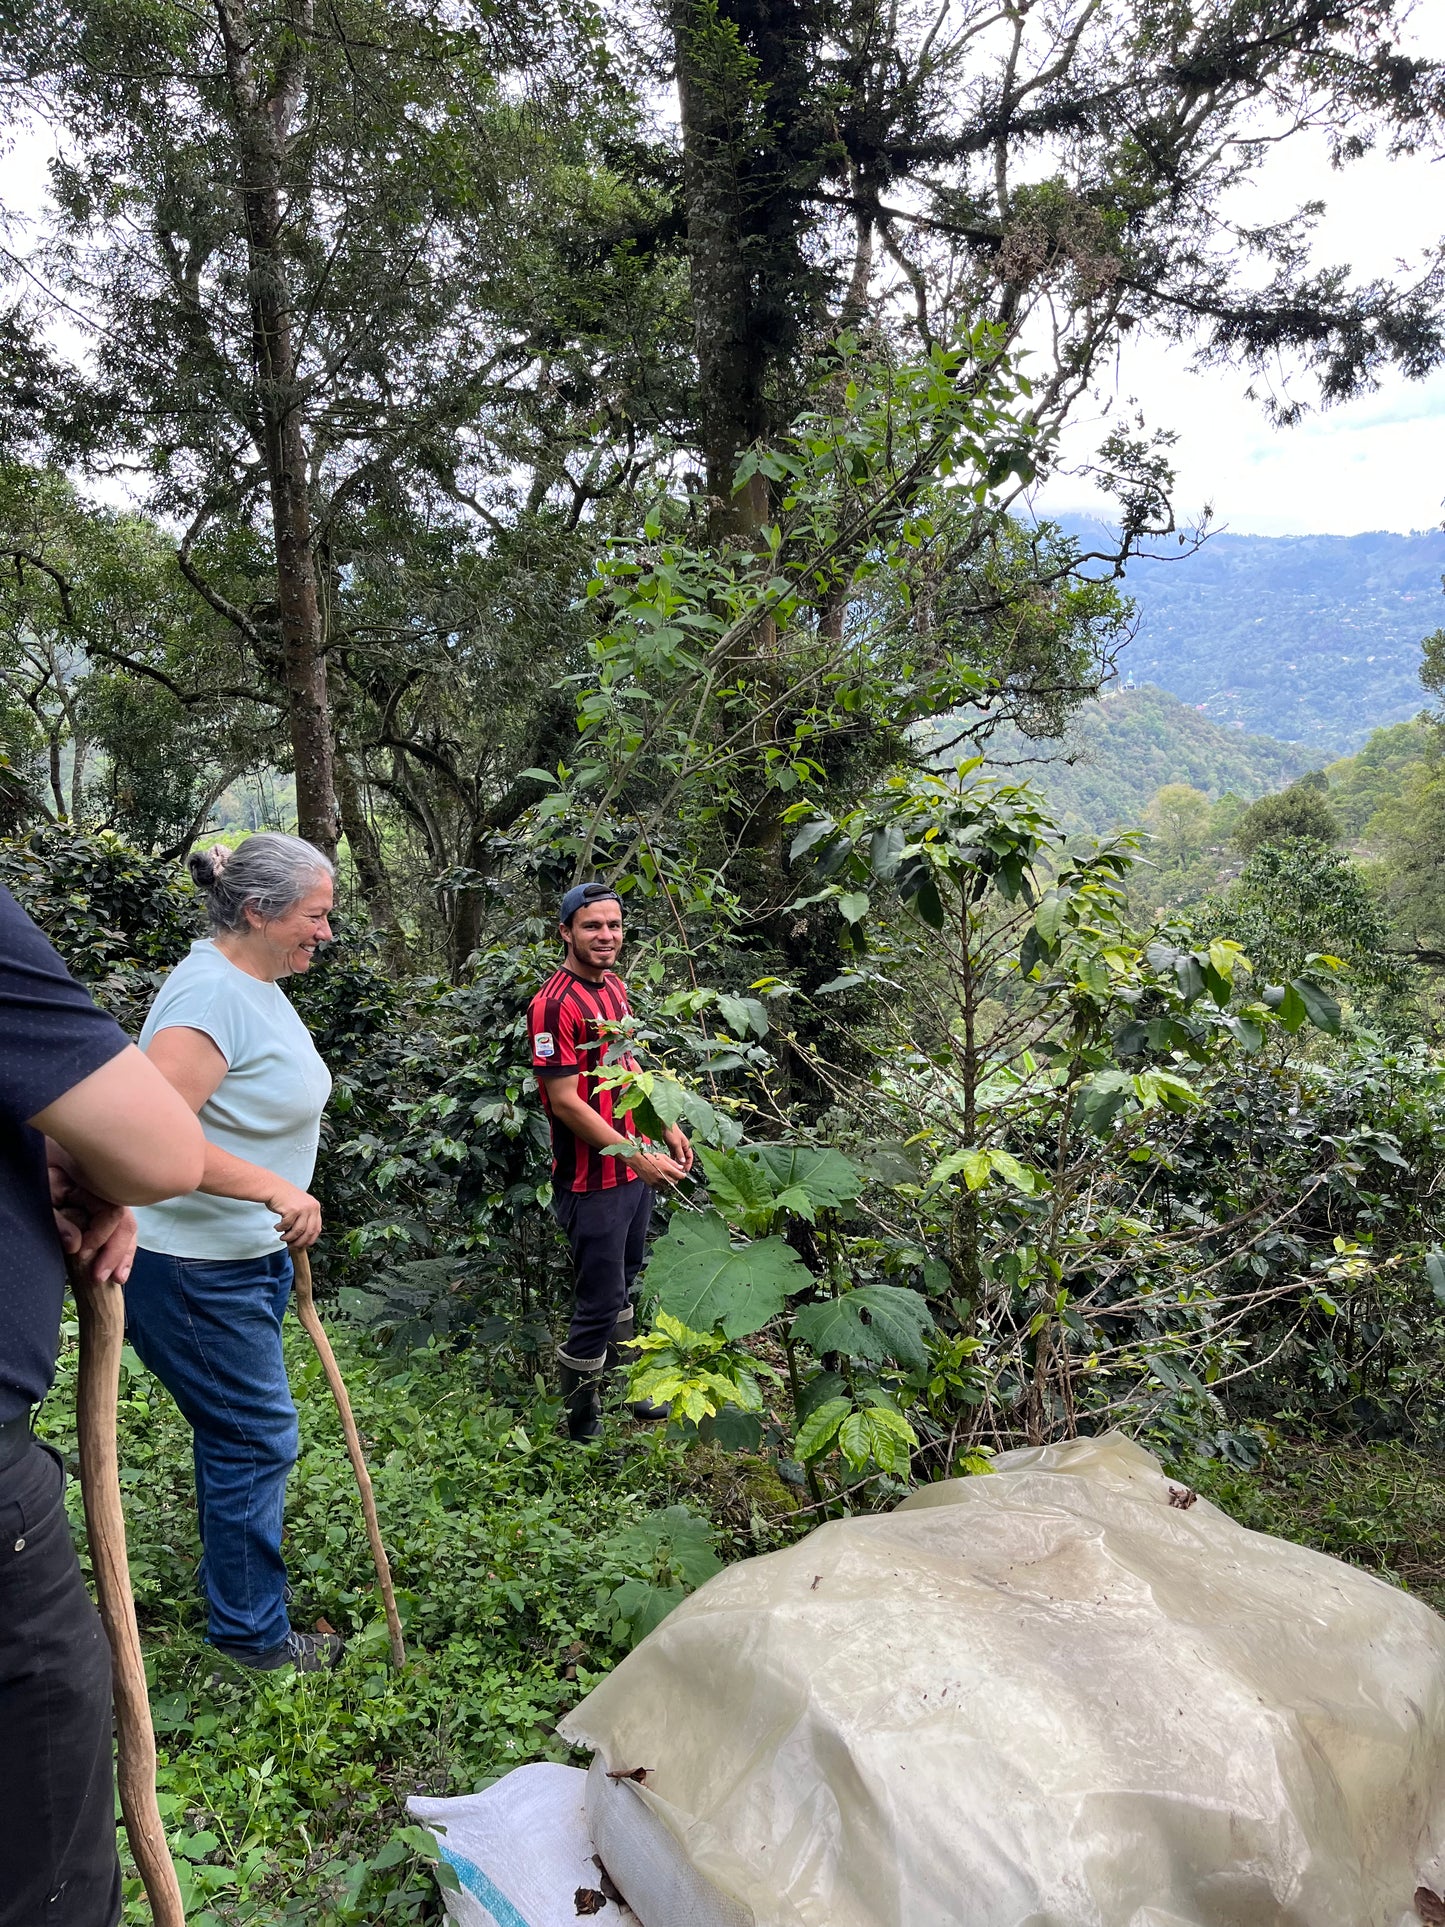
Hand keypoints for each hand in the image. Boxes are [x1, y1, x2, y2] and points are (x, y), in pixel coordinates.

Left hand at [47, 1142, 138, 1284]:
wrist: (38, 1152)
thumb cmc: (42, 1167)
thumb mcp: (45, 1190)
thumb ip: (59, 1218)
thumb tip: (76, 1246)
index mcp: (98, 1182)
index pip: (112, 1213)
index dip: (100, 1237)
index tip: (82, 1255)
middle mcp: (110, 1189)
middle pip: (126, 1222)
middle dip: (117, 1252)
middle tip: (103, 1277)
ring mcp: (109, 1197)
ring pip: (127, 1227)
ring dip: (123, 1254)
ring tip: (118, 1278)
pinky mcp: (103, 1207)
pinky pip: (120, 1227)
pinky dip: (122, 1248)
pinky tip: (121, 1267)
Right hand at [265, 1181, 322, 1248]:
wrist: (273, 1188)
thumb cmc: (285, 1199)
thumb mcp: (301, 1207)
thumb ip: (305, 1219)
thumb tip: (304, 1239)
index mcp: (315, 1207)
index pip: (317, 1228)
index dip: (310, 1239)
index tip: (303, 1245)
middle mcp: (312, 1207)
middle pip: (309, 1232)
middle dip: (299, 1242)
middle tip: (291, 1245)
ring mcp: (303, 1208)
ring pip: (298, 1231)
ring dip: (289, 1237)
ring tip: (283, 1238)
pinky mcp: (293, 1209)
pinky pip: (287, 1226)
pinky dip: (281, 1229)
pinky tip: (277, 1227)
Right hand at [627, 1145, 688, 1186]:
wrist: (637, 1161)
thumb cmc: (649, 1157)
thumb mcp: (663, 1157)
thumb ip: (673, 1163)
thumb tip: (680, 1168)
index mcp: (666, 1169)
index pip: (680, 1176)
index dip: (682, 1175)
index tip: (682, 1174)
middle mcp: (662, 1176)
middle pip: (675, 1182)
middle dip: (676, 1178)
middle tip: (674, 1174)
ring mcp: (657, 1182)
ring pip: (668, 1186)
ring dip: (669, 1182)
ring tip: (666, 1176)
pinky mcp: (652, 1185)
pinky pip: (661, 1188)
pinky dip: (662, 1185)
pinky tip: (660, 1179)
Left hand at [663, 1125, 694, 1174]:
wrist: (664, 1124)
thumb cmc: (671, 1131)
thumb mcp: (676, 1144)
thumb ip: (679, 1153)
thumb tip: (683, 1162)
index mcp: (686, 1145)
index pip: (690, 1156)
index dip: (689, 1163)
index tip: (686, 1170)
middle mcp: (682, 1146)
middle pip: (684, 1157)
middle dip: (683, 1164)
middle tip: (681, 1171)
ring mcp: (677, 1146)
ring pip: (679, 1156)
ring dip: (678, 1162)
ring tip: (676, 1169)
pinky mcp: (671, 1145)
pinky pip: (673, 1154)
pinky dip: (673, 1158)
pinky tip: (671, 1163)